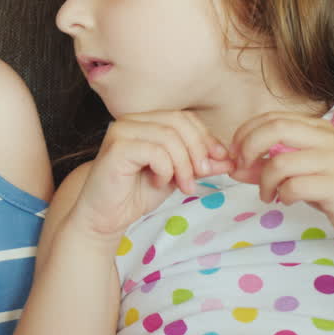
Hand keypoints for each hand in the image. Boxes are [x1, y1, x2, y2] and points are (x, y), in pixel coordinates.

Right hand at [70, 111, 231, 243]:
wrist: (104, 216)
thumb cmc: (135, 194)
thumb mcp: (176, 177)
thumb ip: (199, 165)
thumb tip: (229, 160)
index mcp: (145, 121)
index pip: (183, 117)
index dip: (205, 137)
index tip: (219, 161)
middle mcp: (131, 120)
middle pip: (178, 122)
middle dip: (198, 150)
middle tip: (203, 176)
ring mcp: (121, 131)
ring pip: (169, 136)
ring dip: (184, 165)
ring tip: (183, 186)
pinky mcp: (116, 148)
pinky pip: (155, 151)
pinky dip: (165, 169)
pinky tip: (158, 182)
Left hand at [230, 112, 333, 249]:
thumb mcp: (300, 174)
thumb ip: (268, 167)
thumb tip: (233, 167)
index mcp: (318, 128)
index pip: (271, 118)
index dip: (245, 134)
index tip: (235, 154)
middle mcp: (327, 138)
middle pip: (273, 129)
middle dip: (247, 148)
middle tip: (241, 169)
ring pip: (280, 161)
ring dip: (264, 181)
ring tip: (267, 194)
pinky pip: (294, 186)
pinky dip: (282, 195)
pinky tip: (285, 201)